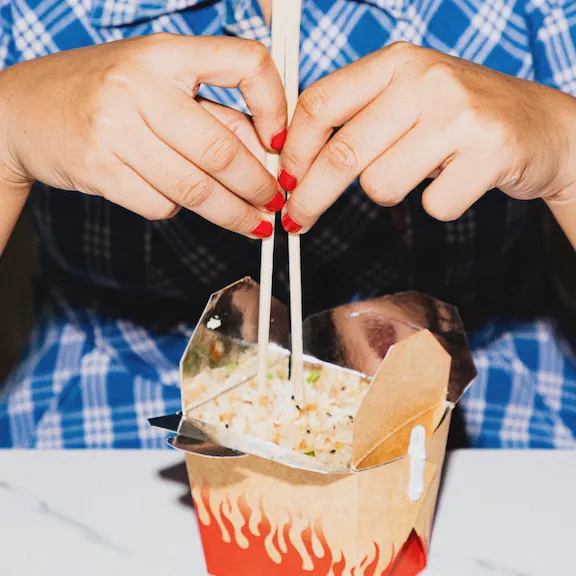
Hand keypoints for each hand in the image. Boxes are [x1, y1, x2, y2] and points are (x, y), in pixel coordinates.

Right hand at [0, 34, 287, 237]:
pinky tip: (177, 200)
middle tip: (275, 205)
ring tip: (253, 225)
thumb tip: (266, 156)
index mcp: (165, 52)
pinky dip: (178, 210)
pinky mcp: (99, 169)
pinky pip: (161, 204)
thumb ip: (213, 113)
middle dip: (258, 187)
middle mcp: (139, 85)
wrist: (24, 110)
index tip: (279, 142)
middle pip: (221, 150)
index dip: (274, 105)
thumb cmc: (105, 94)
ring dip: (232, 214)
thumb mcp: (159, 84)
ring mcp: (115, 128)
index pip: (244, 62)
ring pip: (194, 188)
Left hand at [279, 42, 575, 232]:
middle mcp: (425, 80)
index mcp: (396, 63)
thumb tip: (296, 163)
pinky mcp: (488, 152)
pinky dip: (438, 206)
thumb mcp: (407, 100)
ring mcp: (459, 115)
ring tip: (422, 172)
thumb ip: (358, 118)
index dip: (293, 150)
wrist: (543, 126)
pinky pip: (431, 207)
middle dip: (311, 197)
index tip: (285, 181)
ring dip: (391, 193)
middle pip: (341, 154)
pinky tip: (458, 182)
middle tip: (298, 221)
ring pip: (381, 185)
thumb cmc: (460, 118)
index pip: (320, 103)